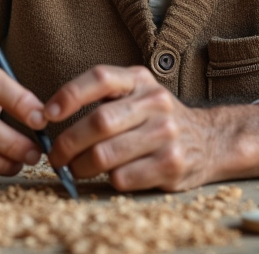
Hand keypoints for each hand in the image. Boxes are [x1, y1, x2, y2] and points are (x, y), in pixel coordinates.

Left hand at [44, 65, 258, 191]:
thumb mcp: (136, 93)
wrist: (211, 140)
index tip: (48, 114)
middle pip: (98, 122)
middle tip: (56, 156)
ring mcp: (166, 134)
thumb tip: (49, 115)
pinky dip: (108, 180)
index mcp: (140, 80)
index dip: (69, 95)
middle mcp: (156, 102)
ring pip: (106, 155)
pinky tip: (110, 176)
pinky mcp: (172, 164)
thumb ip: (101, 98)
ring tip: (77, 169)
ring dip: (82, 167)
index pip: (101, 78)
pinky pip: (122, 177)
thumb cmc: (157, 118)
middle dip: (67, 143)